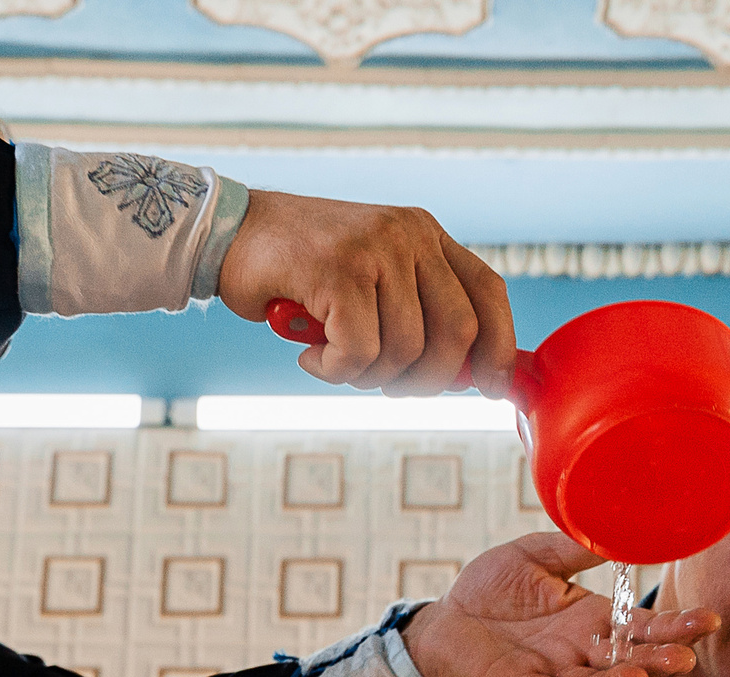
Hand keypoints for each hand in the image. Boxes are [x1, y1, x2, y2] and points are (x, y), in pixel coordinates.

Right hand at [218, 190, 513, 396]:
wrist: (230, 235)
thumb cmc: (301, 273)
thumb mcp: (373, 282)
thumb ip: (418, 315)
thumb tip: (466, 377)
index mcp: (426, 235)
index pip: (489, 292)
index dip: (500, 347)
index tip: (492, 389)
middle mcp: (410, 234)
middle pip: (458, 333)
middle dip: (427, 380)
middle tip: (386, 385)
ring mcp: (376, 248)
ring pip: (405, 351)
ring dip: (367, 377)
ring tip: (334, 358)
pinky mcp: (339, 270)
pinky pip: (359, 354)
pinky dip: (334, 372)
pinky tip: (310, 354)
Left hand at [403, 533, 719, 676]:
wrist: (443, 621)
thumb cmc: (490, 589)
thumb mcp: (535, 556)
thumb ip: (574, 548)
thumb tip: (617, 532)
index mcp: (591, 621)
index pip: (641, 627)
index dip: (674, 627)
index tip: (706, 621)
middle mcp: (580, 653)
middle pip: (629, 662)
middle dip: (658, 662)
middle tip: (684, 659)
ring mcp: (553, 674)